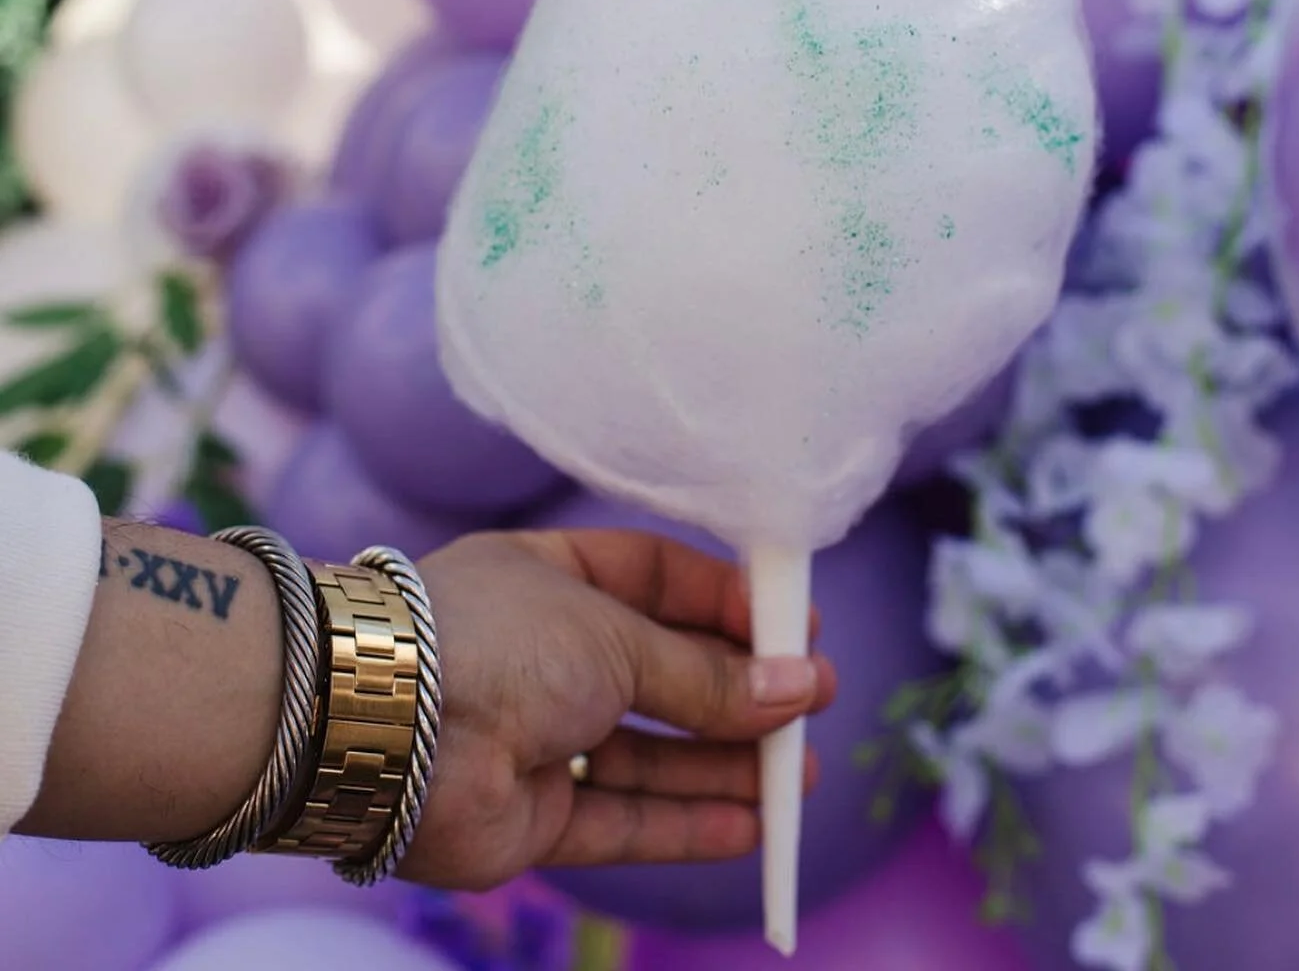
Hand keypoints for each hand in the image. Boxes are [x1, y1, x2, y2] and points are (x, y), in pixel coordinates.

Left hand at [401, 529, 835, 890]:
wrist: (384, 729)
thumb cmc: (501, 642)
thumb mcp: (617, 635)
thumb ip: (706, 673)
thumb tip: (798, 686)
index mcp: (552, 576)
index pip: (658, 579)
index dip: (727, 602)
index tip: (795, 627)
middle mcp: (546, 652)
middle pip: (661, 670)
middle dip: (738, 691)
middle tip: (812, 708)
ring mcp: (536, 735)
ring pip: (649, 752)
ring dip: (724, 763)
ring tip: (798, 776)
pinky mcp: (530, 814)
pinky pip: (620, 818)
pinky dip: (682, 822)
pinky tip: (748, 826)